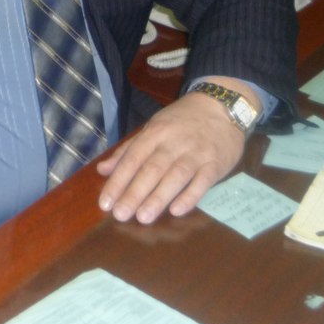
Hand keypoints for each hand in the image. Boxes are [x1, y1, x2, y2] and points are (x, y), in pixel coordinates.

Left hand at [95, 80, 249, 223]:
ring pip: (176, 176)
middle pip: (152, 169)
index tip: (105, 204)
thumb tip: (102, 170)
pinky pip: (202, 181)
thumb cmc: (182, 120)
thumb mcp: (153, 127)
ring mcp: (196, 153)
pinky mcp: (215, 164)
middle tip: (121, 215)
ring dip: (159, 197)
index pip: (133, 158)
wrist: (222, 105)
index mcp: (155, 133)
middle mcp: (174, 142)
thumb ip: (128, 150)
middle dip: (135, 193)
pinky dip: (190, 196)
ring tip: (143, 218)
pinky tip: (177, 211)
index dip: (118, 181)